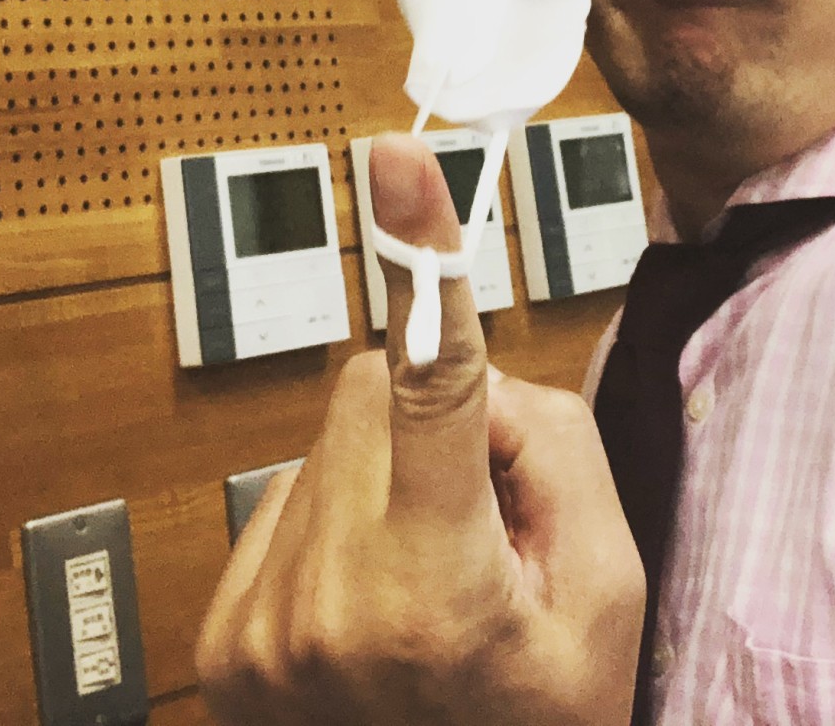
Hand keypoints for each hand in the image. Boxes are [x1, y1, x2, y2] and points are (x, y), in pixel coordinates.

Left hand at [195, 134, 642, 725]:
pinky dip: (341, 520)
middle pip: (370, 390)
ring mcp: (261, 625)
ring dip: (387, 476)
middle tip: (488, 526)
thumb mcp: (609, 597)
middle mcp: (326, 604)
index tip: (395, 163)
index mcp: (435, 593)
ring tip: (430, 583)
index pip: (430, 386)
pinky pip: (290, 493)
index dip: (419, 261)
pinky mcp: (225, 633)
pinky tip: (378, 600)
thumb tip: (469, 373)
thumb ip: (551, 452)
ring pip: (329, 437)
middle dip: (437, 422)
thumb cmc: (541, 722)